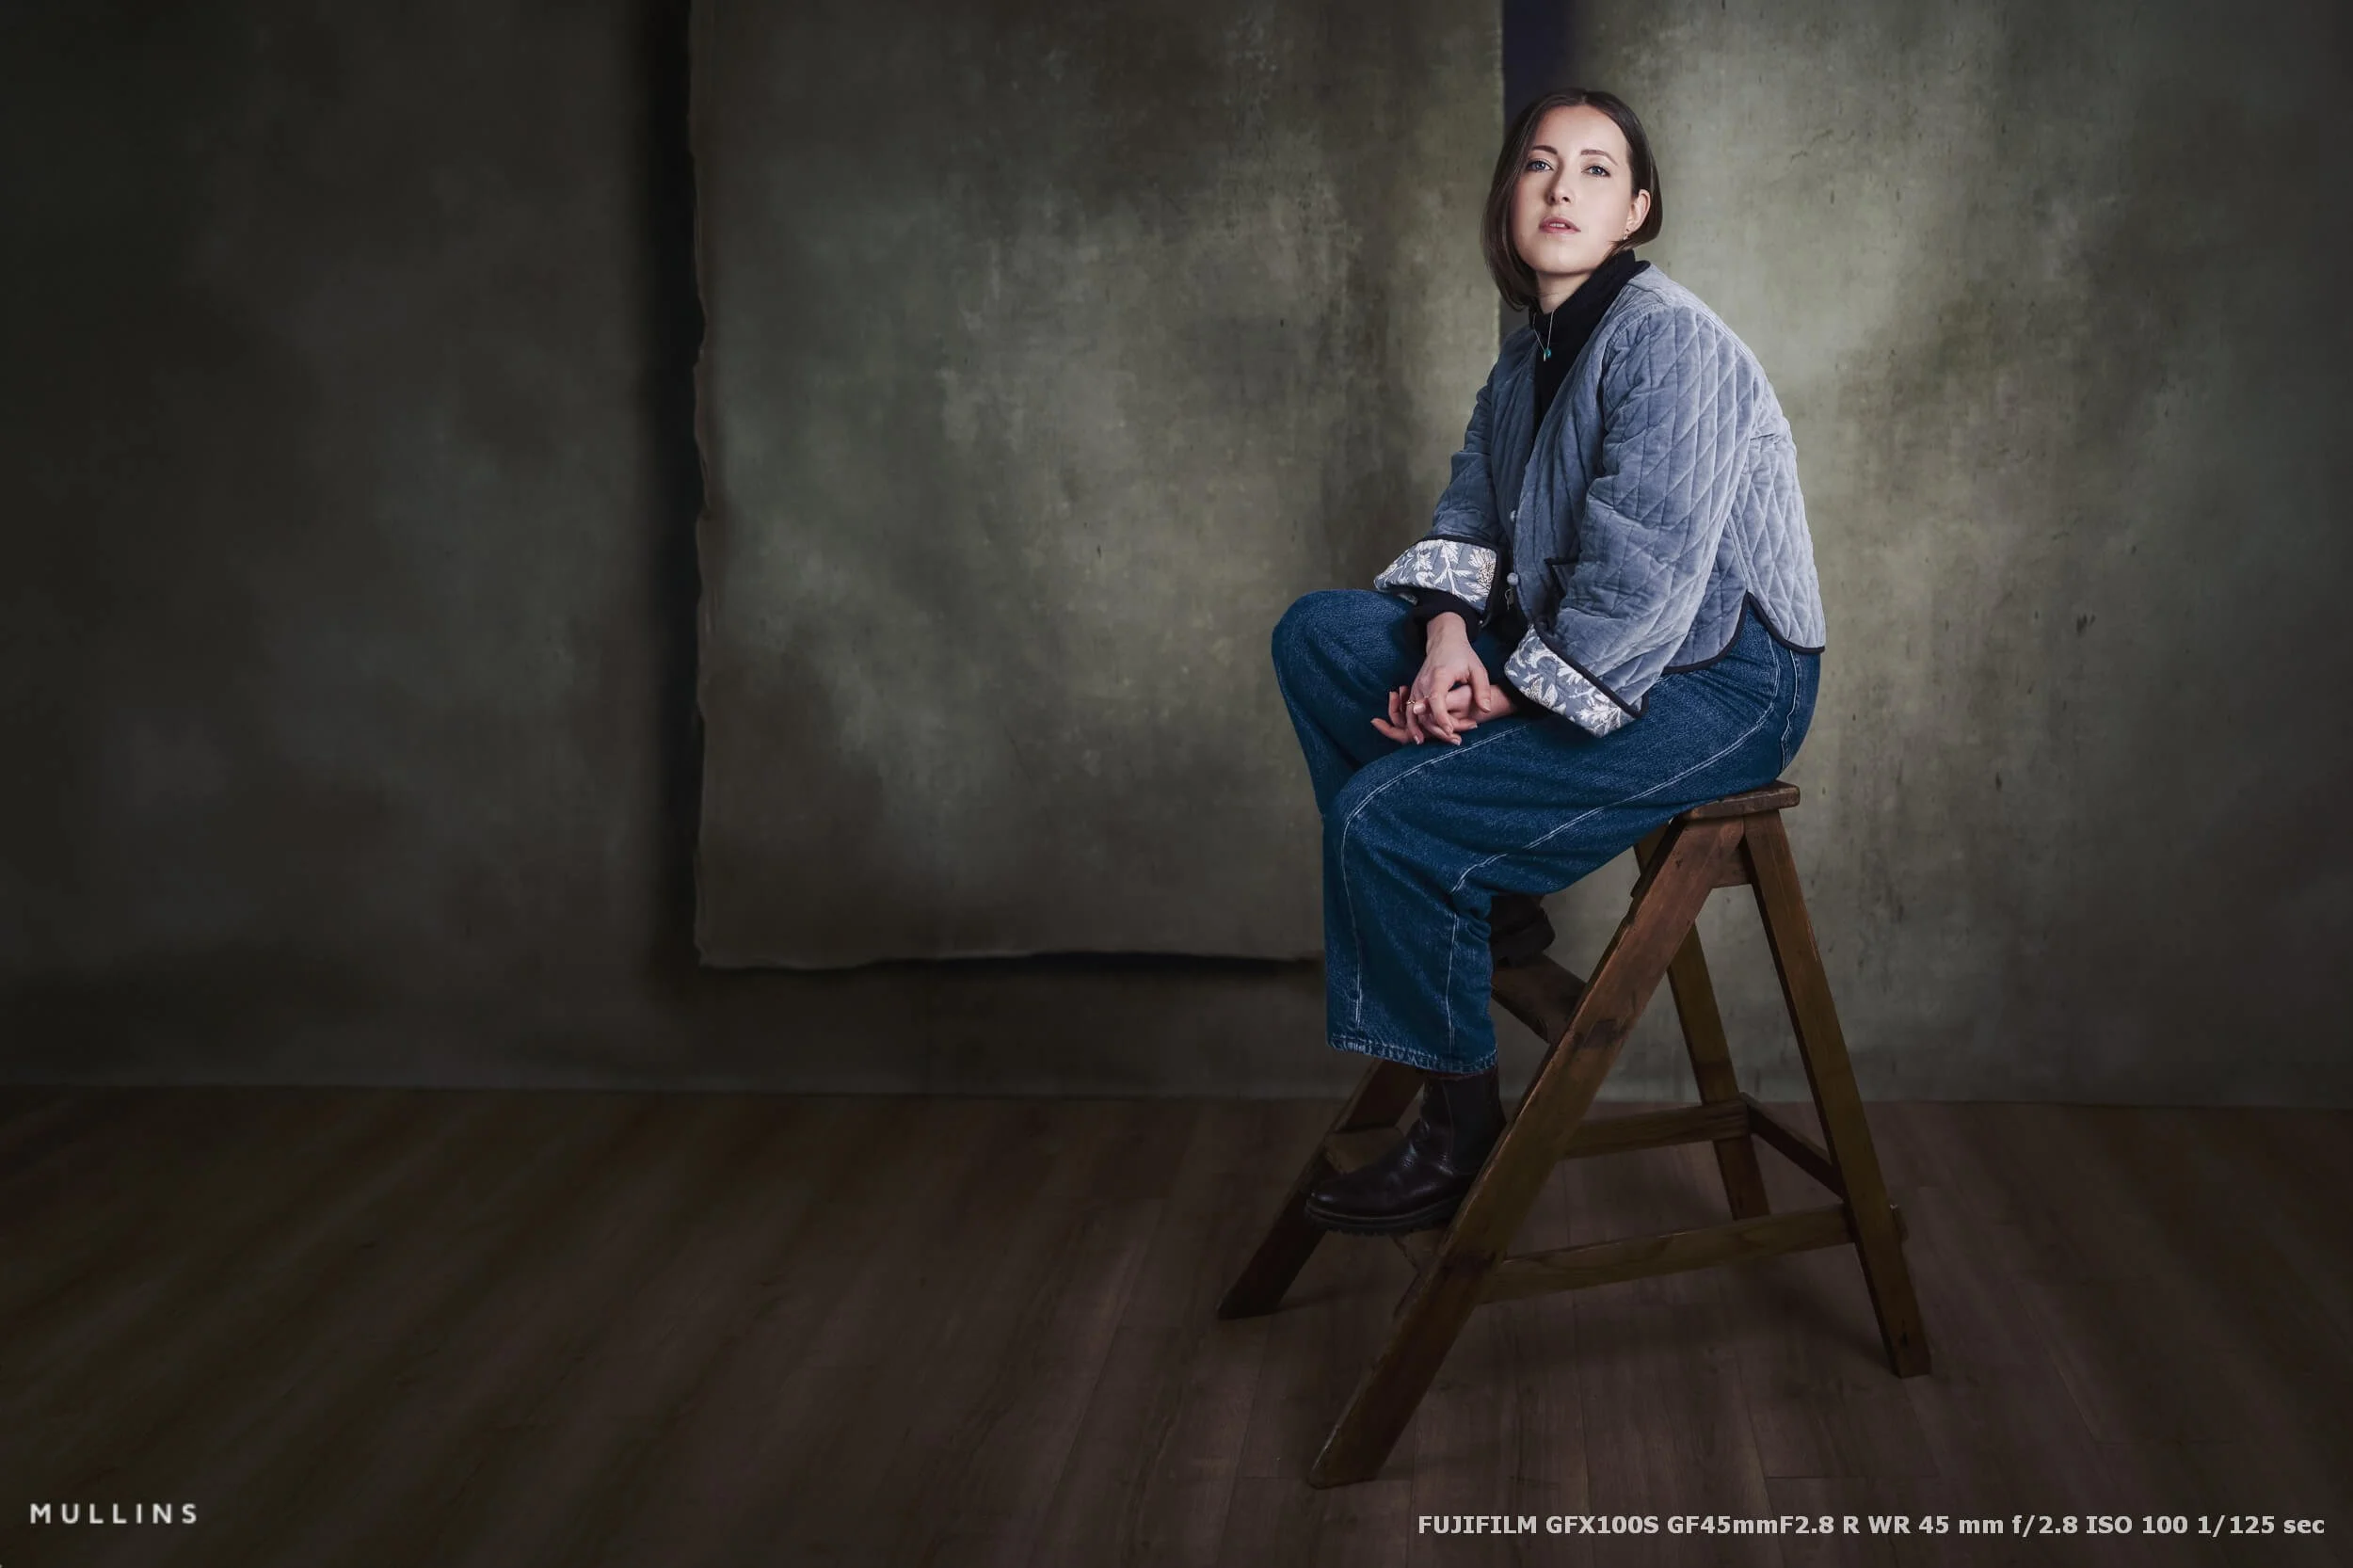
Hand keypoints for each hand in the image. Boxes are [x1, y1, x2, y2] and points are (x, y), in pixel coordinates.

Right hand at [1371, 619, 1520, 744]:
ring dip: (1423, 730)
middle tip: (1456, 739)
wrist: (1444, 641)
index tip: (1450, 731)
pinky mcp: (1414, 690)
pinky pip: (1410, 711)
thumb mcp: (1477, 669)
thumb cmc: (1462, 655)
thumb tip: (1485, 709)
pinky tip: (1420, 737)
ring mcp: (1416, 687)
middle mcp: (1423, 682)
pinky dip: (1414, 724)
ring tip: (1433, 742)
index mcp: (1439, 676)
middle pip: (1424, 712)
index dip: (1442, 717)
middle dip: (1438, 729)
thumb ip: (1482, 689)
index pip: (1436, 700)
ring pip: (1413, 714)